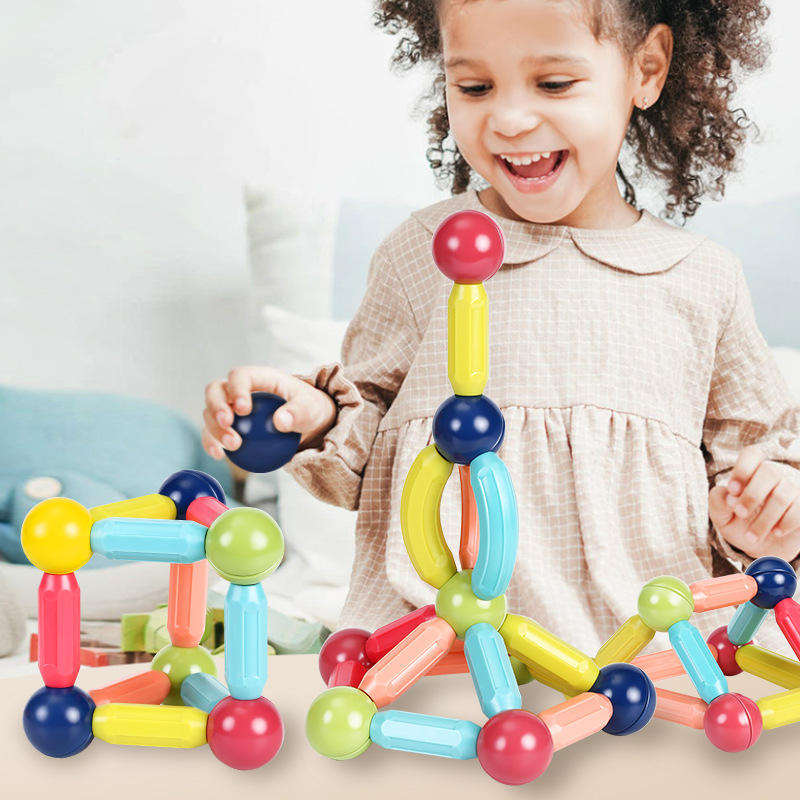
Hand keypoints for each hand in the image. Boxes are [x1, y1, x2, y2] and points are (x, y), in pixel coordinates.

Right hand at [202, 366, 336, 460]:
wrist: (309, 424)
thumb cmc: (310, 409)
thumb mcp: (312, 409)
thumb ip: (298, 413)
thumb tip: (279, 422)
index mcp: (260, 378)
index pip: (240, 376)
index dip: (237, 390)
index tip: (244, 410)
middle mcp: (240, 389)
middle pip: (216, 390)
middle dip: (216, 406)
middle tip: (228, 424)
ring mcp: (231, 407)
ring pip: (210, 412)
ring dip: (215, 429)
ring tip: (233, 445)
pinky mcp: (230, 426)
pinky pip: (213, 433)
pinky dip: (212, 443)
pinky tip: (220, 455)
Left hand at [709, 444, 799, 561]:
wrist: (765, 548)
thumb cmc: (741, 525)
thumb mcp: (723, 515)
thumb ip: (718, 502)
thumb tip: (726, 493)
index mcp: (753, 471)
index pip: (752, 454)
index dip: (742, 469)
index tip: (732, 490)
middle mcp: (777, 474)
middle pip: (769, 472)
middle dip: (751, 495)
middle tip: (740, 514)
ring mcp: (795, 487)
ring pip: (783, 495)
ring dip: (764, 519)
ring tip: (752, 536)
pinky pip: (799, 509)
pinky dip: (785, 523)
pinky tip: (775, 532)